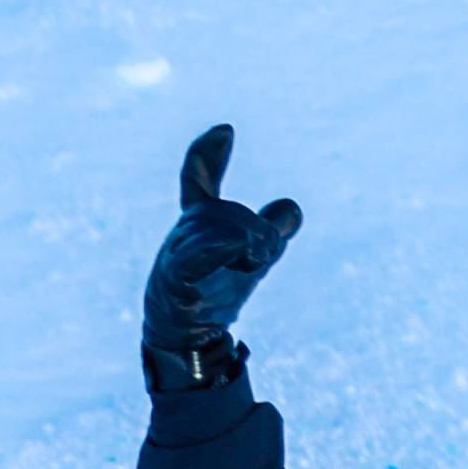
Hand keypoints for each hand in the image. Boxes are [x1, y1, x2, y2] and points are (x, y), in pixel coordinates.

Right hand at [143, 124, 300, 383]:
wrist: (188, 337)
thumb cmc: (213, 292)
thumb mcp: (250, 257)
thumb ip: (269, 231)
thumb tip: (291, 208)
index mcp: (200, 219)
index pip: (198, 176)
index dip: (209, 151)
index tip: (227, 131)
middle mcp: (185, 230)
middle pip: (231, 213)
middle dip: (259, 232)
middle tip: (265, 255)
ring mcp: (177, 252)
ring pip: (223, 231)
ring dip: (249, 246)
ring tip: (252, 264)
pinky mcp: (176, 279)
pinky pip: (199, 255)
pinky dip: (221, 248)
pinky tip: (239, 246)